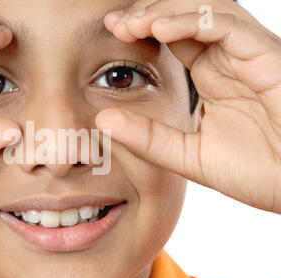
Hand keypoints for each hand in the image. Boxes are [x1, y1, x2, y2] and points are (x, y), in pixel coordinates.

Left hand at [96, 0, 280, 212]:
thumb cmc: (255, 173)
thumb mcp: (188, 156)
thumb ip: (148, 138)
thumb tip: (101, 120)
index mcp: (212, 76)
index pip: (173, 37)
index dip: (141, 29)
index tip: (111, 30)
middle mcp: (229, 59)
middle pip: (185, 16)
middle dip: (147, 14)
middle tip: (114, 22)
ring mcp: (248, 55)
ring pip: (206, 11)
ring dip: (165, 12)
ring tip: (133, 23)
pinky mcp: (268, 57)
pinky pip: (228, 26)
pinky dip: (194, 21)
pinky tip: (161, 29)